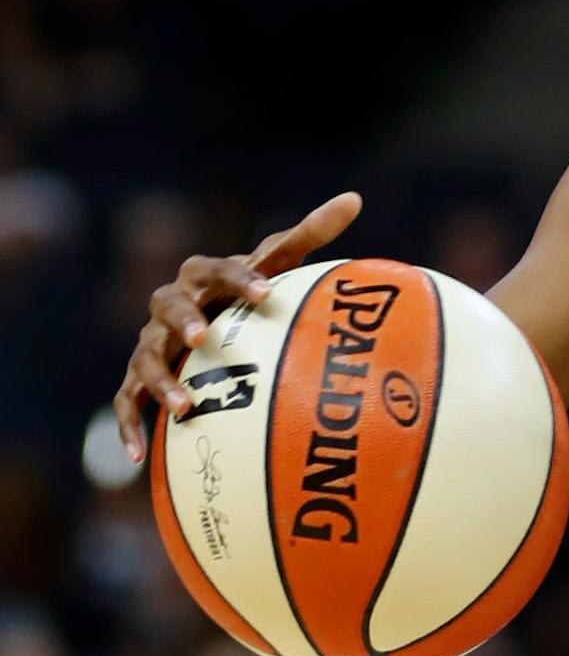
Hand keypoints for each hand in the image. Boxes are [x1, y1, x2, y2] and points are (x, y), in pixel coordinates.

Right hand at [112, 191, 362, 462]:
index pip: (217, 269)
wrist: (211, 319)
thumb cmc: (251, 290)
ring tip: (183, 407)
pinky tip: (136, 456)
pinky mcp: (139, 377)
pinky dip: (129, 424)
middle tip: (202, 338)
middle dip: (183, 320)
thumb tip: (353, 199)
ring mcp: (152, 342)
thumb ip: (311, 233)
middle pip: (167, 305)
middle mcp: (171, 306)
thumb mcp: (279, 263)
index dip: (238, 278)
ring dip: (160, 381)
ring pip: (146, 358)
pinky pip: (127, 400)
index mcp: (204, 276)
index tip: (265, 294)